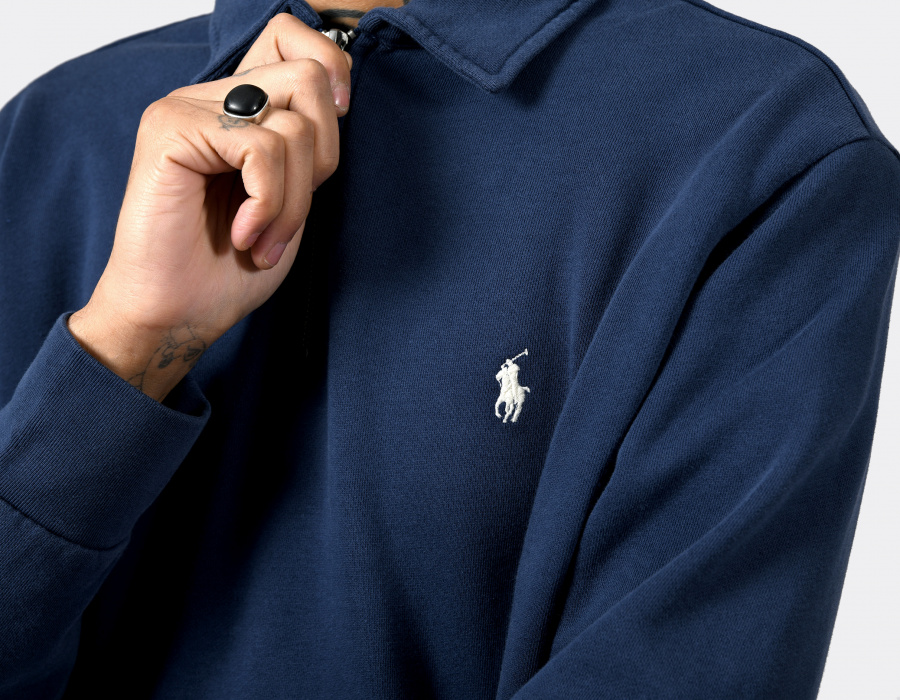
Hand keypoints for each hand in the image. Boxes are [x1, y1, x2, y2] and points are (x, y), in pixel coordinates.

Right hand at [69, 14, 350, 400]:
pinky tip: (244, 235)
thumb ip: (307, 148)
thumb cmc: (228, 267)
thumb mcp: (290, 199)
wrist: (177, 313)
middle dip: (322, 161)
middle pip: (309, 79)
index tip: (330, 135)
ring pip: (293, 124)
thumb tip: (341, 100)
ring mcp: (187, 108)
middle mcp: (211, 97)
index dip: (331, 71)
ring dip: (293, 201)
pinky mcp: (171, 131)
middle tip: (291, 213)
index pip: (291, 35)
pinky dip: (269, 205)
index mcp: (239, 108)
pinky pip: (262, 150)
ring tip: (264, 239)